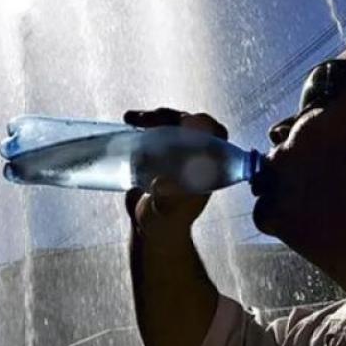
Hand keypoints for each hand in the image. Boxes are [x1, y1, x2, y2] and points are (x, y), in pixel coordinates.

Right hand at [122, 108, 228, 238]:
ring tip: (131, 118)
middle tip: (149, 118)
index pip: (217, 136)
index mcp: (207, 167)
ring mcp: (176, 152)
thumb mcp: (166, 212)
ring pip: (170, 123)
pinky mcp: (158, 152)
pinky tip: (128, 122)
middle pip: (189, 124)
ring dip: (153, 117)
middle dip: (169, 116)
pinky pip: (154, 129)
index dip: (206, 125)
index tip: (187, 121)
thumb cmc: (165, 223)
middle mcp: (194, 156)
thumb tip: (160, 184)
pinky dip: (142, 122)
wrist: (149, 229)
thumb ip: (166, 200)